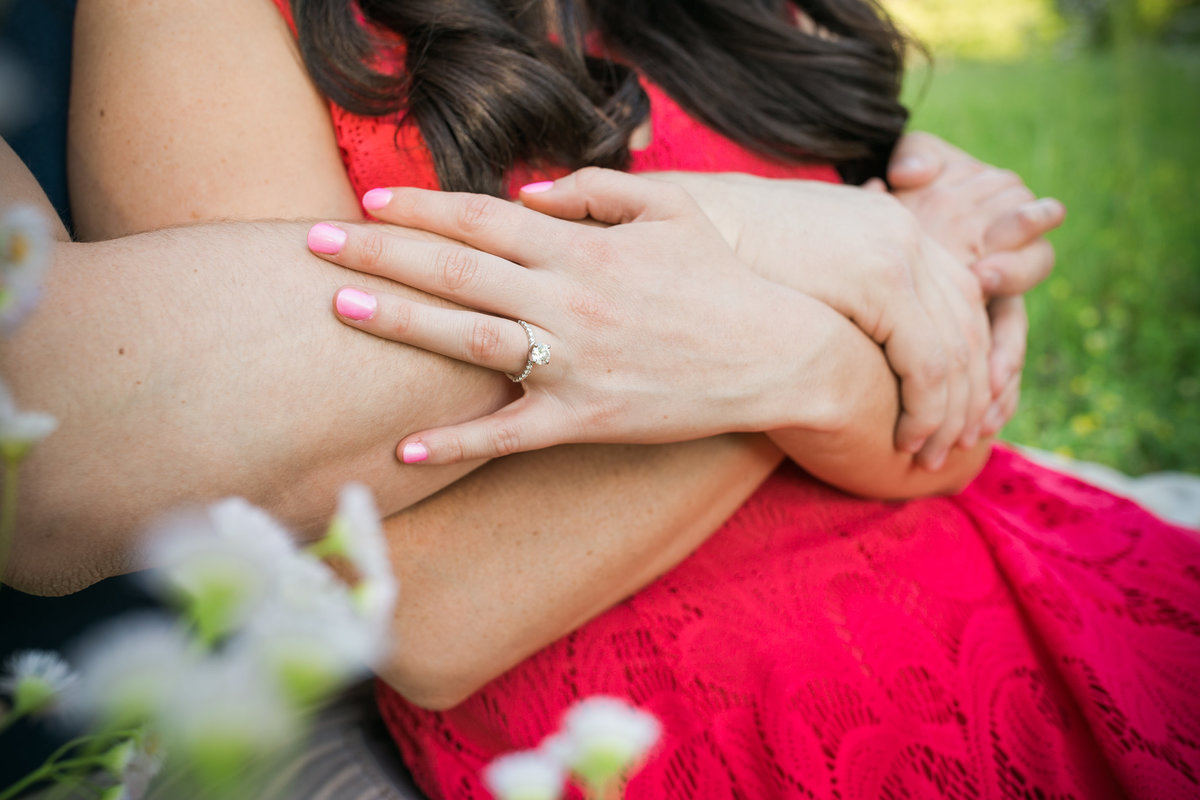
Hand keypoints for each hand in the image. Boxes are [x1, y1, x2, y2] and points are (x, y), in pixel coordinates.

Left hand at [308, 169, 842, 464]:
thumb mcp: (671, 210)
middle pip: (458, 270)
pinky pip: (511, 433)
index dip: (422, 206)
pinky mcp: (588, 418)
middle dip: (382, 250)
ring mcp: (576, 362)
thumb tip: (525, 195)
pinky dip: (458, 442)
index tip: (369, 200)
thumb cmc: (721, 280)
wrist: (779, 354)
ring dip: (400, 322)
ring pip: (470, 339)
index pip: (484, 218)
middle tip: (315, 242)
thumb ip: (595, 191)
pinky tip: (405, 449)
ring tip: (339, 307)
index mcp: (585, 248)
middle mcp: (570, 300)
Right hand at [657, 172, 991, 469]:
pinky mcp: (881, 280)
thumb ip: (832, 283)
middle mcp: (906, 231)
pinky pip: (929, 361)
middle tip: (957, 442)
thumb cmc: (723, 253)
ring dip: (952, 412)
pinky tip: (907, 439)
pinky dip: (926, 408)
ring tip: (930, 454)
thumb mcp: (795, 263)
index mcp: (890, 224)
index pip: (962, 298)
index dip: (968, 360)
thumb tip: (837, 325)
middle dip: (972, 392)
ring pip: (958, 350)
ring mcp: (898, 252)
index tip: (951, 409)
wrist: (687, 222)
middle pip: (971, 323)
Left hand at [882, 132, 1064, 434]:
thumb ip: (917, 156)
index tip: (978, 277)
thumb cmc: (906, 180)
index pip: (1027, 240)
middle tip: (988, 370)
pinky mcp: (966, 341)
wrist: (882, 212)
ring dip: (996, 390)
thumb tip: (912, 171)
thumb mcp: (912, 159)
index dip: (1007, 260)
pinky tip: (975, 430)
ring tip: (982, 422)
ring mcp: (987, 310)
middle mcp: (1000, 274)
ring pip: (1005, 357)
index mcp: (999, 227)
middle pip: (1016, 317)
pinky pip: (988, 378)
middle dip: (1003, 347)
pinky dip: (985, 404)